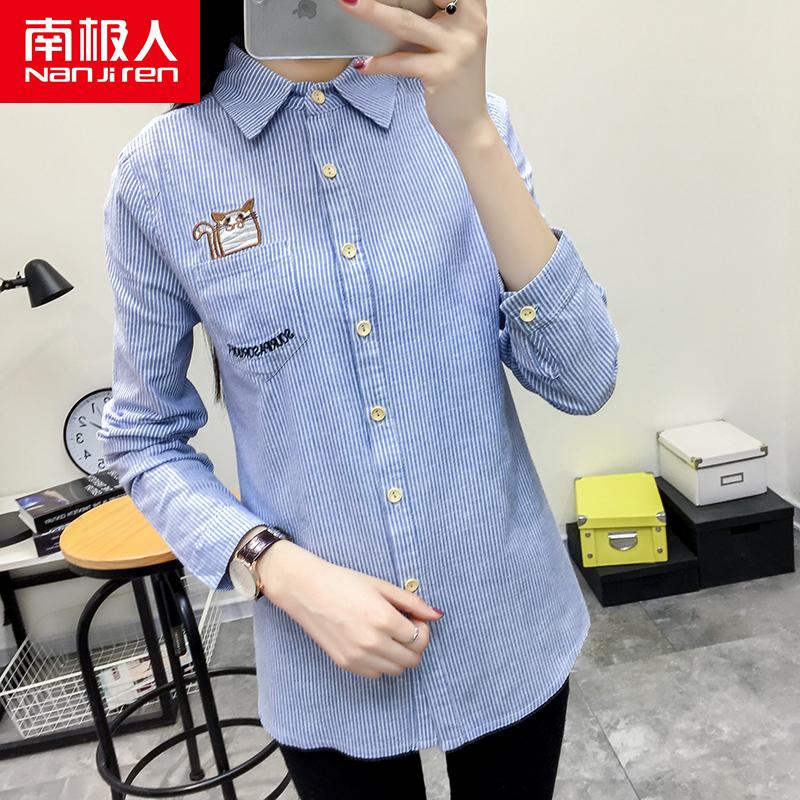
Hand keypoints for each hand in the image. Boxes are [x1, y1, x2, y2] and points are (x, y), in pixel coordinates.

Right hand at [257, 540, 444, 678]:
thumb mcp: (381, 586)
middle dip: (415, 644)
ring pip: (396, 670)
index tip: (414, 618)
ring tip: (389, 635)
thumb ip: (412, 602)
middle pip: (412, 659)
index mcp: (384, 619)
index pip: (421, 638)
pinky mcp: (346, 664)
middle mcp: (373, 642)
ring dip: (400, 655)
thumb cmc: (344, 582)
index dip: (423, 628)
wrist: (307, 591)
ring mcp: (358, 657)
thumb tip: (437, 614)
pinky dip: (382, 663)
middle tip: (404, 627)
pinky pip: (376, 674)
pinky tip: (373, 643)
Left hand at [338, 0, 492, 147]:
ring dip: (372, 12)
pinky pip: (402, 62)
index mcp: (473, 9)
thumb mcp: (453, 40)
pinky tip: (363, 65)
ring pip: (406, 23)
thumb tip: (391, 4)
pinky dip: (378, 63)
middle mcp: (469, 24)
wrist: (469, 123)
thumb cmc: (455, 80)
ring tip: (349, 4)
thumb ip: (435, 17)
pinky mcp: (441, 73)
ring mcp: (457, 48)